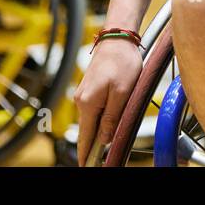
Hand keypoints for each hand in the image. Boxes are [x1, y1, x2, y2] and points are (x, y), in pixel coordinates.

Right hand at [74, 37, 144, 165]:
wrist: (117, 38)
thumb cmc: (122, 61)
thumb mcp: (122, 92)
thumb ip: (113, 116)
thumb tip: (105, 139)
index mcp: (88, 103)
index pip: (85, 137)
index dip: (87, 154)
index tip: (88, 166)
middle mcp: (81, 100)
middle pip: (88, 130)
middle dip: (94, 145)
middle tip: (101, 160)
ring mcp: (84, 94)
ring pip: (92, 120)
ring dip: (100, 131)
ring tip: (106, 146)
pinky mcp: (90, 89)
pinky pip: (95, 110)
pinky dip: (100, 120)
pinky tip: (108, 124)